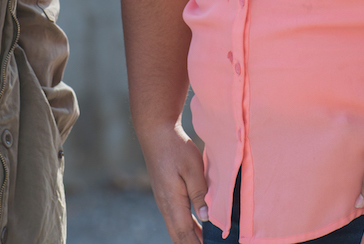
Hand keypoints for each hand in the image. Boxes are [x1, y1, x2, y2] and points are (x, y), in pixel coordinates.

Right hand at [137, 123, 207, 243]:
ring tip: (208, 242)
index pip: (185, 234)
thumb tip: (207, 217)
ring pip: (177, 228)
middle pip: (179, 236)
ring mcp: (164, 200)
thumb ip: (199, 194)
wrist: (155, 132)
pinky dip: (189, 227)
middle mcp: (165, 205)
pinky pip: (177, 218)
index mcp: (172, 201)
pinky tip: (200, 227)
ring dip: (191, 237)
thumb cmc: (175, 147)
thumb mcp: (192, 168)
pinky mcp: (166, 194)